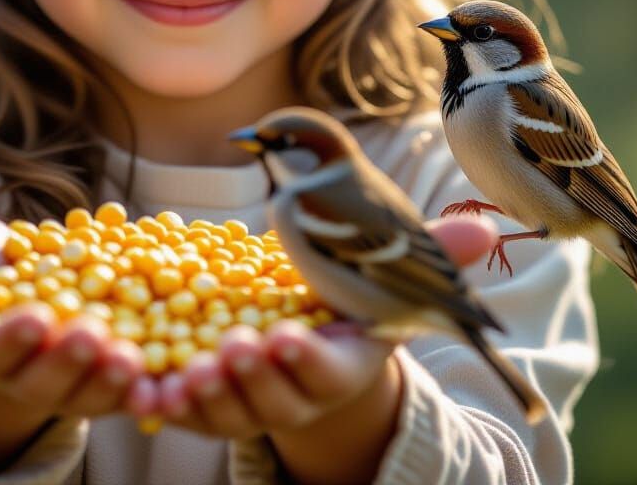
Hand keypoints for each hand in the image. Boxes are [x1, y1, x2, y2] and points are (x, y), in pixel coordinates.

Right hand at [0, 199, 155, 473]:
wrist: (18, 291)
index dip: (9, 338)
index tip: (33, 318)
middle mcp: (18, 374)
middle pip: (41, 379)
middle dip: (66, 361)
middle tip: (92, 335)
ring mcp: (62, 383)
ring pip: (86, 392)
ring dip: (110, 381)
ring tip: (134, 357)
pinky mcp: (101, 380)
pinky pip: (123, 392)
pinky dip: (146, 390)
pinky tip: (169, 379)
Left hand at [153, 216, 498, 444]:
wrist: (313, 322)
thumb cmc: (356, 279)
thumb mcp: (396, 267)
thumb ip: (438, 252)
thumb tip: (492, 230)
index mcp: (342, 360)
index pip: (329, 369)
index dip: (311, 360)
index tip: (288, 337)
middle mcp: (298, 388)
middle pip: (276, 396)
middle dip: (256, 378)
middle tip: (233, 348)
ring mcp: (251, 395)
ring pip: (227, 407)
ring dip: (207, 392)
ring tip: (188, 369)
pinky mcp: (209, 392)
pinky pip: (184, 407)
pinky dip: (163, 402)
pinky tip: (144, 389)